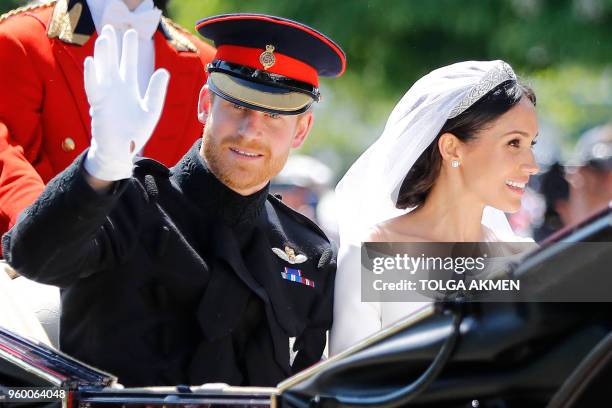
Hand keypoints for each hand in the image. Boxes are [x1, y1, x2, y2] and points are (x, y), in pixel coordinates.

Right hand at [83, 25, 169, 180]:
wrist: (123, 150)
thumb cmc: (135, 132)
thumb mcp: (151, 110)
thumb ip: (157, 91)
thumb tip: (164, 72)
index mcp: (129, 88)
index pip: (129, 64)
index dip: (129, 49)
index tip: (131, 33)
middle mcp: (116, 88)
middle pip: (114, 62)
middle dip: (113, 45)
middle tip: (112, 27)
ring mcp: (106, 95)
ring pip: (102, 71)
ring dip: (103, 55)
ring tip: (104, 38)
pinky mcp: (98, 105)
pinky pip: (93, 87)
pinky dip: (91, 75)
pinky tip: (91, 61)